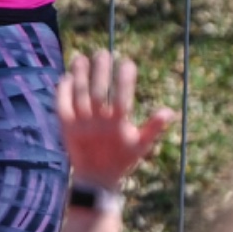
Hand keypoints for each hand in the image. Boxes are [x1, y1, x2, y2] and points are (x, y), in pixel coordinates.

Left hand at [55, 50, 176, 190]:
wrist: (95, 179)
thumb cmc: (122, 159)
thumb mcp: (141, 145)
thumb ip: (154, 127)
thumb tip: (170, 111)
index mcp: (118, 126)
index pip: (123, 97)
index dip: (125, 78)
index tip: (127, 61)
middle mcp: (98, 124)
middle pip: (98, 92)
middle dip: (100, 71)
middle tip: (103, 52)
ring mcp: (80, 125)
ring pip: (78, 95)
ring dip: (80, 75)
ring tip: (81, 57)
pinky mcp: (65, 128)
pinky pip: (62, 105)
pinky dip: (63, 90)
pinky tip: (67, 76)